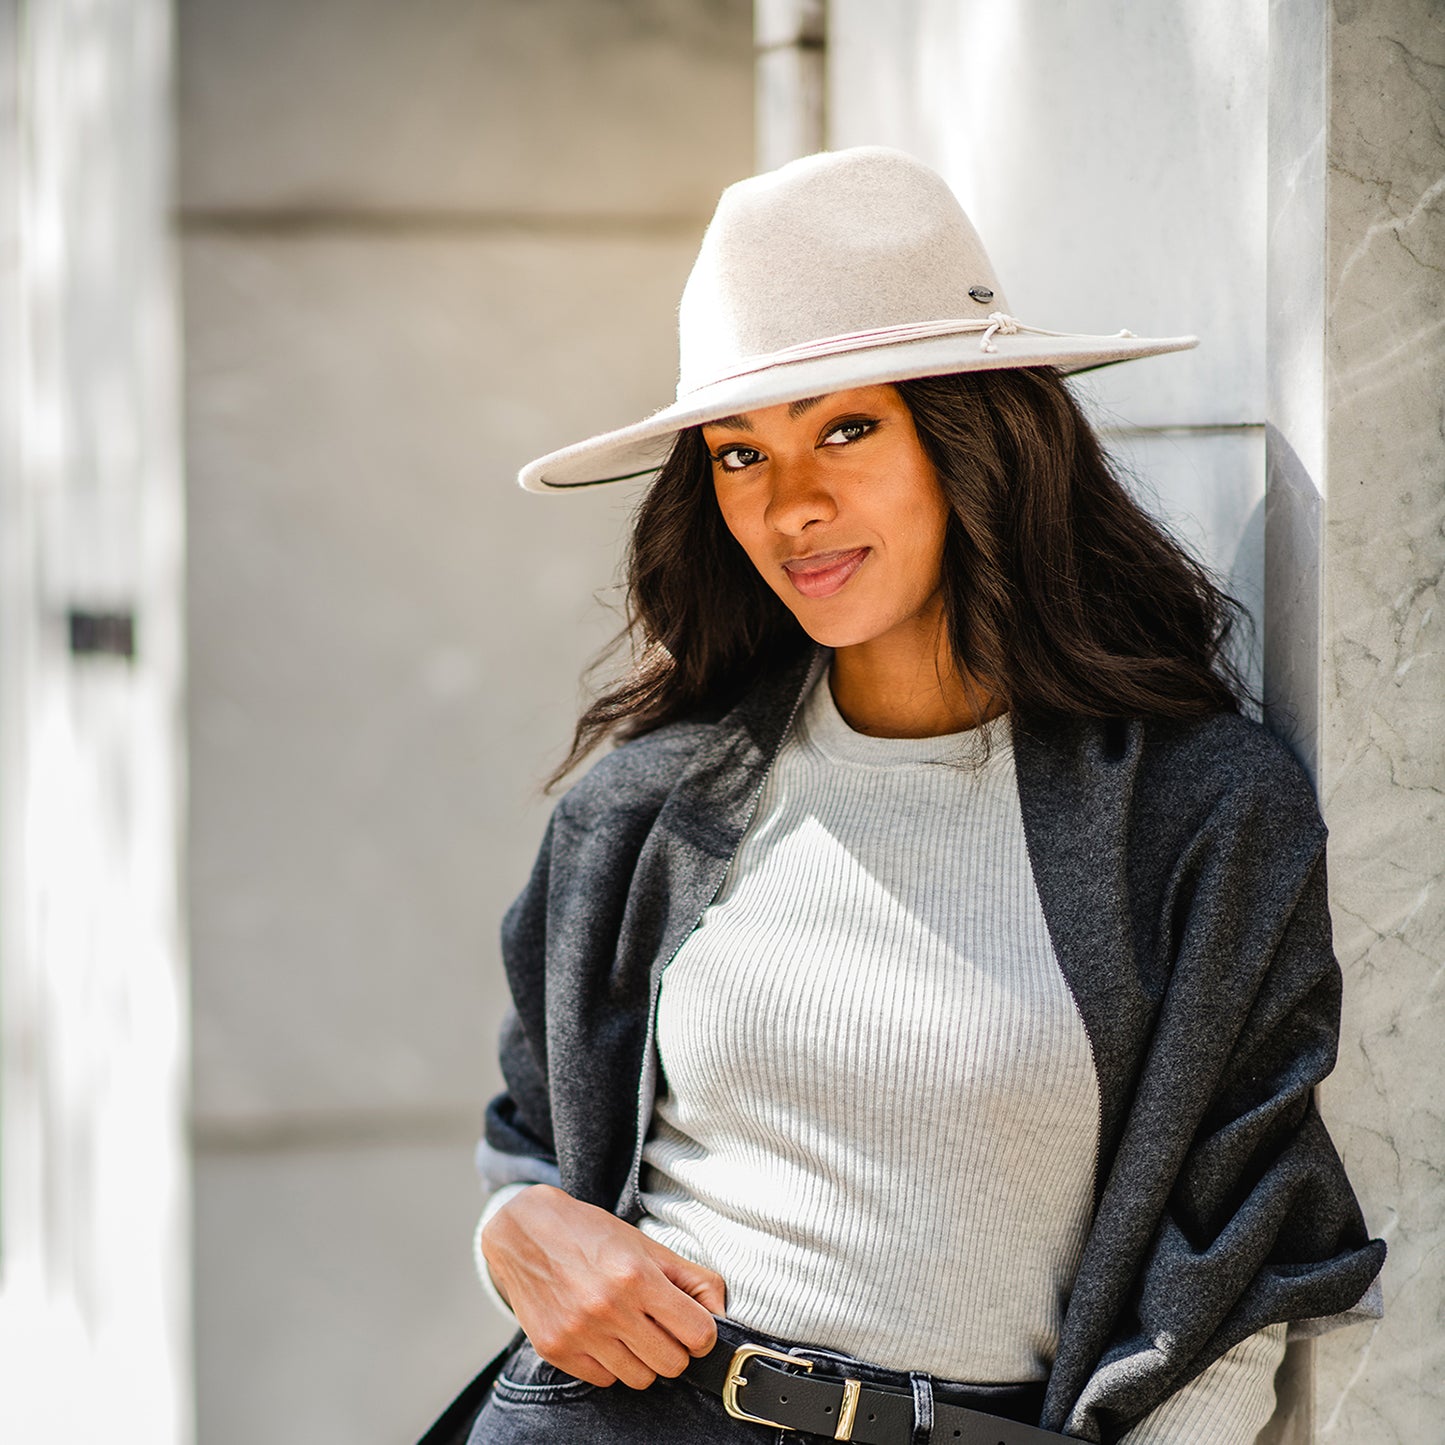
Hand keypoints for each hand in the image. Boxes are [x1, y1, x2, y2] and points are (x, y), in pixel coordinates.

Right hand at [480, 1183, 726, 1388]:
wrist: (525, 1232)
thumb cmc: (592, 1235)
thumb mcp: (648, 1245)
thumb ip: (692, 1278)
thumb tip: (721, 1314)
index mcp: (636, 1276)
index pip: (697, 1332)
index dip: (702, 1332)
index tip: (692, 1325)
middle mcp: (608, 1307)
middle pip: (672, 1364)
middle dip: (675, 1348)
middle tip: (661, 1327)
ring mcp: (579, 1333)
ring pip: (639, 1379)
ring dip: (643, 1359)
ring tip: (630, 1329)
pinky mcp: (555, 1350)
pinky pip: (604, 1380)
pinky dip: (611, 1364)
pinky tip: (603, 1335)